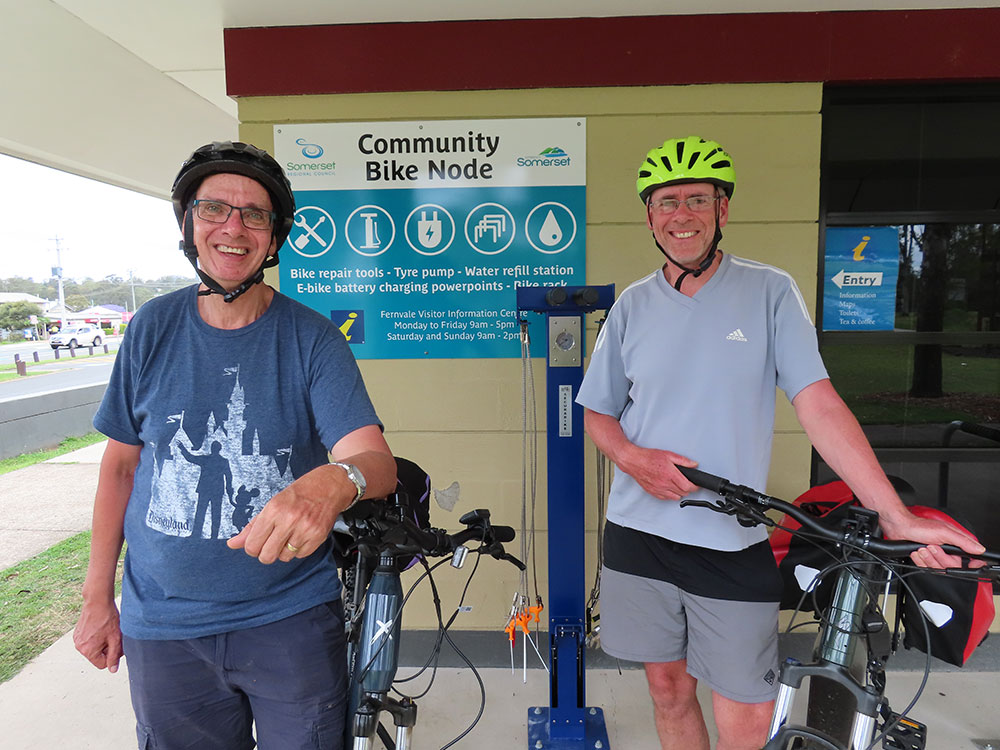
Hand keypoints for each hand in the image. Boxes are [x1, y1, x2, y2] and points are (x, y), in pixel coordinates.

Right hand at [73, 599, 122, 672]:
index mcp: (88, 651)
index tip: (116, 645)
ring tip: (106, 630)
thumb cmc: (108, 618)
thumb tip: (112, 670)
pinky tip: (100, 627)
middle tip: (112, 636)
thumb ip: (114, 655)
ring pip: (93, 648)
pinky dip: (95, 637)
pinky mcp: (77, 633)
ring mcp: (77, 639)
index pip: (102, 664)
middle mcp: (79, 647)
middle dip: (106, 649)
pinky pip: (88, 641)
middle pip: (97, 656)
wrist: (98, 601)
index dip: (112, 656)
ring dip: (101, 642)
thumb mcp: (115, 638)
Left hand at [227, 466, 349, 563]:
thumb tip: (232, 544)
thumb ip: (252, 526)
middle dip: (266, 553)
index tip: (257, 542)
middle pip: (267, 556)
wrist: (329, 486)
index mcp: (274, 509)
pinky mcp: (318, 537)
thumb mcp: (272, 504)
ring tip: (289, 535)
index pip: (252, 544)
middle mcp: (289, 520)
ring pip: (284, 557)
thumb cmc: (299, 494)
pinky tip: (301, 535)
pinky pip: (300, 555)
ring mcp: (305, 529)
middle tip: (272, 542)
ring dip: (284, 550)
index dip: (252, 547)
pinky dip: (298, 549)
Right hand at [619, 445, 697, 500]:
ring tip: (678, 485)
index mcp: (670, 474)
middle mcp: (664, 483)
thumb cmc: (648, 457)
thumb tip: (694, 464)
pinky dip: (670, 495)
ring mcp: (658, 489)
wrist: (634, 461)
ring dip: (679, 493)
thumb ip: (683, 461)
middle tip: (687, 483)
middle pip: (683, 493)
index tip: (695, 485)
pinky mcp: (653, 492)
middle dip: (687, 489)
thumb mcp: (668, 454)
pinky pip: (665, 498)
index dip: (694, 487)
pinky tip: (669, 488)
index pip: (687, 487)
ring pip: (675, 497)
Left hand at [882, 511, 984, 568]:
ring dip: (928, 559)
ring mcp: (935, 556)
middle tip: (931, 547)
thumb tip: (979, 549)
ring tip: (922, 548)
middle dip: (939, 557)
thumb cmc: (920, 526)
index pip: (968, 558)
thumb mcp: (944, 532)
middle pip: (951, 566)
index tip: (963, 562)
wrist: (900, 528)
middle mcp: (947, 550)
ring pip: (938, 568)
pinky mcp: (925, 560)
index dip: (968, 564)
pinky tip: (916, 552)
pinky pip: (926, 568)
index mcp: (955, 543)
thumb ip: (962, 541)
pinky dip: (920, 561)